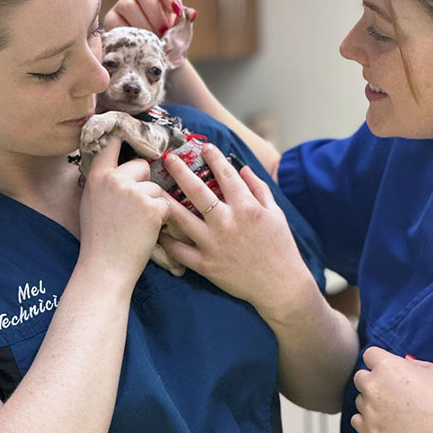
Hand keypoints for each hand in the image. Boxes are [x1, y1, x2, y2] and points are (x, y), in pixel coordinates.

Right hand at [78, 134, 171, 288]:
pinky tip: (146, 231)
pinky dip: (160, 217)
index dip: (122, 135)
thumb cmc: (98, 239)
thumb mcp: (91, 202)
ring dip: (152, 203)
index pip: (111, 144)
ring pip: (155, 187)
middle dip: (144, 182)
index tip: (128, 127)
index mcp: (97, 177)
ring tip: (136, 224)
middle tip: (133, 207)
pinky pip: (164, 203)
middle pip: (141, 165)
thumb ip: (104, 181)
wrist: (105, 268)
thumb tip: (118, 163)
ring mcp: (134, 192)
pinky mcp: (151, 206)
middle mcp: (114, 179)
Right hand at [103, 0, 195, 39]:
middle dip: (155, 14)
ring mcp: (123, 6)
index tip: (177, 12)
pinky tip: (136, 45)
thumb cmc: (167, 43)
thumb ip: (184, 24)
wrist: (151, 61)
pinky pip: (115, 22)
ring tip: (151, 42)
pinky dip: (126, 33)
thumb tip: (191, 14)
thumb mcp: (178, 35)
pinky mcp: (111, 20)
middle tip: (163, 34)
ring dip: (141, 25)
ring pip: (128, 5)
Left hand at [157, 141, 318, 320]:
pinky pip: (180, 251)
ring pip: (182, 218)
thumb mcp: (276, 213)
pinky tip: (157, 230)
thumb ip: (259, 188)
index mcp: (246, 207)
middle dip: (181, 170)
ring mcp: (214, 244)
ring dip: (166, 201)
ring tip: (151, 189)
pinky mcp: (207, 265)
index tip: (204, 146)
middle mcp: (227, 222)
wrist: (281, 286)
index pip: (226, 174)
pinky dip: (167, 241)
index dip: (214, 157)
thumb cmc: (280, 247)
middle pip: (197, 190)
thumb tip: (242, 168)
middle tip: (168, 158)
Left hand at [352, 347, 432, 432]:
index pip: (369, 355)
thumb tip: (404, 362)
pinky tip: (382, 421)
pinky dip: (366, 421)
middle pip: (360, 377)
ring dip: (371, 403)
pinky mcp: (372, 430)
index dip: (379, 362)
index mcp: (387, 365)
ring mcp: (371, 409)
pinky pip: (356, 421)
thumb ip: (413, 363)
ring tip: (394, 411)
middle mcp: (374, 385)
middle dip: (373, 382)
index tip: (389, 371)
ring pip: (360, 400)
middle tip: (391, 393)